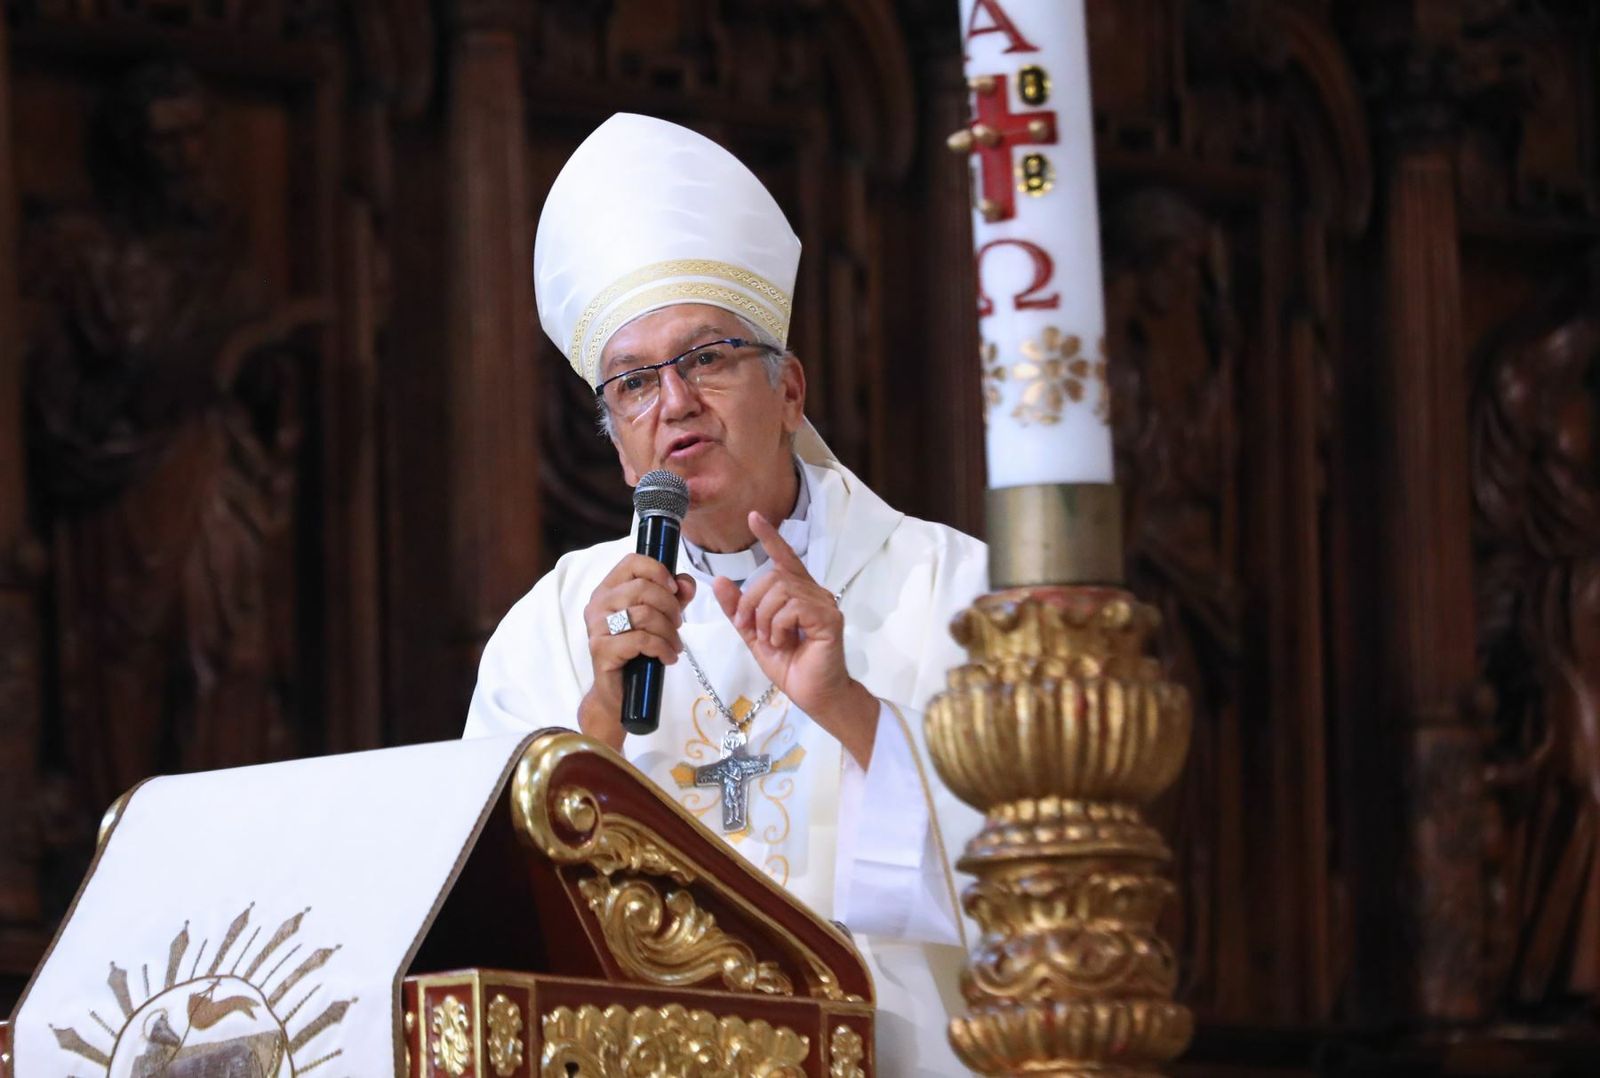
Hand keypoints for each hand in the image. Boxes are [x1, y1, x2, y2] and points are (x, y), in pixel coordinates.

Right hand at [578, 553, 696, 748]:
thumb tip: (685, 583)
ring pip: (644, 614)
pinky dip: (662, 648)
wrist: (619, 692)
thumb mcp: (661, 617)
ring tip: (675, 645)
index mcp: (609, 589)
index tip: (674, 589)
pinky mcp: (601, 649)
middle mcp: (598, 603)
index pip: (632, 562)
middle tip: (678, 624)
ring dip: (669, 631)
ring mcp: (597, 626)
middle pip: (642, 588)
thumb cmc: (638, 651)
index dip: (658, 570)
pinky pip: (641, 640)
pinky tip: (668, 657)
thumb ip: (674, 596)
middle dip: (670, 606)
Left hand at [713, 512, 877, 765]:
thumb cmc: (791, 666)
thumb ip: (738, 609)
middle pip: (772, 576)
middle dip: (750, 601)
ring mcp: (823, 604)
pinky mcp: (828, 619)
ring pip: (780, 591)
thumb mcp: (754, 635)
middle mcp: (813, 592)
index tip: (754, 517)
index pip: (784, 558)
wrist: (814, 695)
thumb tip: (719, 580)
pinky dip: (777, 626)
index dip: (769, 537)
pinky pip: (792, 607)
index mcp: (798, 594)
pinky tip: (783, 642)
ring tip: (770, 640)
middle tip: (747, 627)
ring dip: (763, 617)